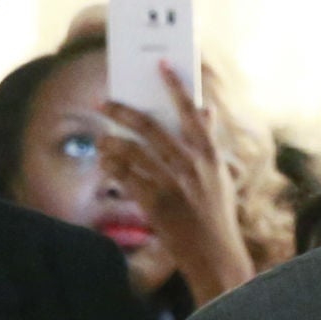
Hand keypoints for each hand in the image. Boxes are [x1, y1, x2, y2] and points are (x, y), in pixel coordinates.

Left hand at [100, 64, 254, 303]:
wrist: (216, 255)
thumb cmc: (217, 214)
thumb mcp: (220, 175)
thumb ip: (209, 141)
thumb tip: (207, 110)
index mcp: (209, 154)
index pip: (191, 111)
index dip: (175, 86)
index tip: (160, 64)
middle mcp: (192, 165)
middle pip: (150, 127)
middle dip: (123, 112)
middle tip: (103, 103)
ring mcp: (174, 184)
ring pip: (132, 152)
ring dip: (112, 143)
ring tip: (101, 140)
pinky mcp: (157, 204)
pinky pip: (126, 177)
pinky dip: (113, 168)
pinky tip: (105, 163)